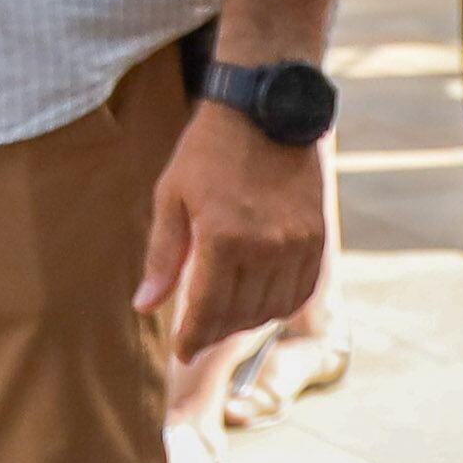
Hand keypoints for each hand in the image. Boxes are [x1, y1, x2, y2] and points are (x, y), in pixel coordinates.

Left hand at [140, 94, 327, 360]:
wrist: (265, 110)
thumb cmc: (209, 152)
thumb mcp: (172, 197)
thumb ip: (162, 257)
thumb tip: (145, 307)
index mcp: (223, 238)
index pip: (208, 310)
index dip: (192, 337)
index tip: (182, 352)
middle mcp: (266, 247)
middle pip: (240, 315)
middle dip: (215, 332)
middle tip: (198, 334)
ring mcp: (297, 244)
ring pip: (272, 308)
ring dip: (246, 321)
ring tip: (224, 316)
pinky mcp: (317, 238)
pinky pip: (300, 290)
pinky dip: (279, 304)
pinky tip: (259, 300)